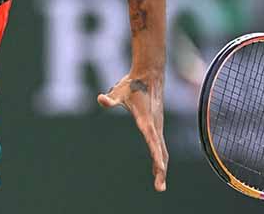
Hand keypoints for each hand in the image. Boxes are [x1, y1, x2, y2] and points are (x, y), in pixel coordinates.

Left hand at [97, 70, 168, 191]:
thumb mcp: (119, 91)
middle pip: (160, 151)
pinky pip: (161, 146)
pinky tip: (157, 168)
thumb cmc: (132, 84)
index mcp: (146, 121)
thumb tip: (101, 99)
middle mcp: (155, 125)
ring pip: (162, 150)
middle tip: (160, 188)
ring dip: (161, 167)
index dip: (156, 155)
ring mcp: (157, 126)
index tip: (160, 168)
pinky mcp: (157, 126)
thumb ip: (111, 98)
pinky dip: (161, 158)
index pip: (152, 141)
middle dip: (160, 170)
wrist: (150, 75)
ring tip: (159, 184)